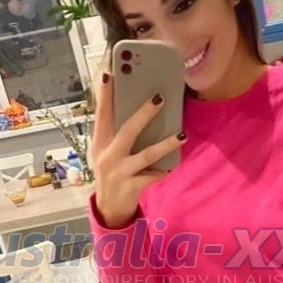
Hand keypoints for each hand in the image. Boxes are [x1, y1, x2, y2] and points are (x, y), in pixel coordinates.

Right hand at [91, 56, 187, 227]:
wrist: (108, 208)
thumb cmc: (111, 173)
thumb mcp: (105, 151)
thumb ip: (115, 133)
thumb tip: (136, 107)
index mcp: (99, 143)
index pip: (101, 114)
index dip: (105, 94)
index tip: (110, 73)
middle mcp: (107, 156)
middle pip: (127, 130)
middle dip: (144, 113)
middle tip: (160, 97)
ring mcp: (119, 172)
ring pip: (146, 154)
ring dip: (166, 144)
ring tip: (182, 134)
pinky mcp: (131, 187)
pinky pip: (154, 175)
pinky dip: (164, 170)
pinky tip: (174, 165)